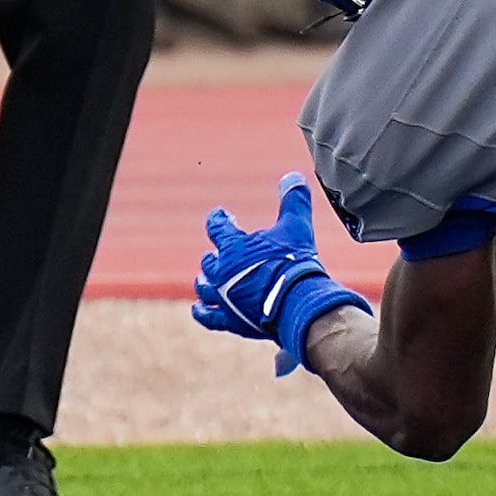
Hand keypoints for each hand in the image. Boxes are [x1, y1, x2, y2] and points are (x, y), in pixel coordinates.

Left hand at [194, 171, 370, 374]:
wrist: (297, 302)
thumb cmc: (295, 261)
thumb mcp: (297, 225)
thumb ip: (294, 200)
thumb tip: (293, 176)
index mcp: (234, 247)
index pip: (217, 227)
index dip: (219, 219)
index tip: (221, 215)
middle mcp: (222, 272)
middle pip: (210, 261)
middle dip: (214, 255)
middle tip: (218, 253)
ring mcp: (223, 298)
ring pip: (205, 288)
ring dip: (205, 282)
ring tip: (204, 280)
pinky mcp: (230, 320)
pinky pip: (209, 317)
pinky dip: (202, 312)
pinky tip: (198, 309)